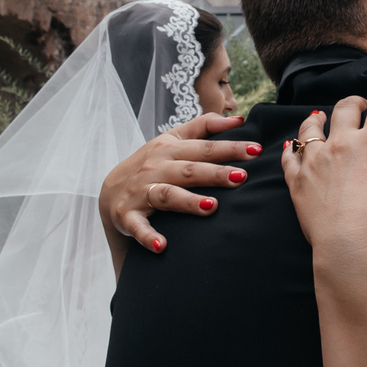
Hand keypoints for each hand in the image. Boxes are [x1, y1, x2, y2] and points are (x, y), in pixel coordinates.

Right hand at [100, 113, 255, 254]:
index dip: (230, 148)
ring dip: (188, 202)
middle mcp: (157, 168)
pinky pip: (138, 227)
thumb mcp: (173, 139)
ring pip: (167, 195)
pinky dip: (148, 236)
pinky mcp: (128, 215)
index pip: (204, 147)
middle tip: (241, 177)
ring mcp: (141, 192)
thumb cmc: (152, 163)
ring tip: (211, 207)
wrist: (110, 190)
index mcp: (170, 149)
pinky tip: (162, 246)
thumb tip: (240, 120)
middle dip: (215, 173)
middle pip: (190, 170)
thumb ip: (205, 126)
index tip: (256, 150)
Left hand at [280, 93, 366, 257]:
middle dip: (357, 102)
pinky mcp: (298, 182)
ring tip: (322, 117)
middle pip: (345, 109)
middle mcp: (340, 143)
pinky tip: (292, 146)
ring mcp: (315, 161)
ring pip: (311, 129)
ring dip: (318, 119)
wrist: (354, 242)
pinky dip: (291, 150)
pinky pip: (290, 158)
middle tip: (364, 104)